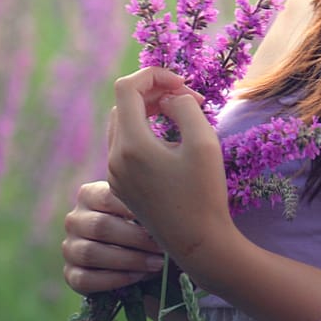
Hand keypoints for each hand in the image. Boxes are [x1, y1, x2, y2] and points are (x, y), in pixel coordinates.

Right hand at [61, 180, 164, 295]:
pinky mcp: (70, 274)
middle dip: (135, 239)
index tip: (159, 218)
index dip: (135, 209)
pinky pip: (86, 279)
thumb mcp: (139, 211)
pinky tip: (138, 277)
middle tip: (162, 247)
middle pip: (100, 226)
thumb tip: (166, 213)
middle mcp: (74, 220)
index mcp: (88, 195)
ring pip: (91, 253)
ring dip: (128, 260)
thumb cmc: (139, 226)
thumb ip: (145, 207)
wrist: (126, 258)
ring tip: (156, 264)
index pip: (108, 197)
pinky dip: (115, 279)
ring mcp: (69, 248)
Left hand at [105, 67, 234, 268]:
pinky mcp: (121, 186)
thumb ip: (184, 107)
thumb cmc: (205, 194)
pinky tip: (171, 142)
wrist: (199, 244)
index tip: (184, 85)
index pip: (128, 88)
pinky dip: (145, 132)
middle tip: (190, 100)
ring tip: (182, 116)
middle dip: (155, 92)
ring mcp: (114, 174)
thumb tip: (167, 99)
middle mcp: (115, 158)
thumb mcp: (204, 142)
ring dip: (149, 111)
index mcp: (131, 145)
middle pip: (123, 104)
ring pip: (122, 124)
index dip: (155, 75)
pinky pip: (125, 146)